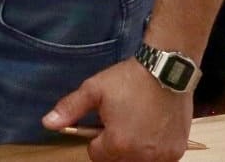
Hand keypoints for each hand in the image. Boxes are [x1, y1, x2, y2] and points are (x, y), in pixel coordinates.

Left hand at [43, 56, 192, 161]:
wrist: (166, 71)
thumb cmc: (128, 80)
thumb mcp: (94, 90)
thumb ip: (70, 109)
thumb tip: (47, 124)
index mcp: (117, 144)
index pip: (96, 155)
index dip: (96, 139)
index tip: (104, 123)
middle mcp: (141, 156)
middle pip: (117, 161)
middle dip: (114, 146)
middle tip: (120, 122)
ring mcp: (162, 156)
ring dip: (134, 150)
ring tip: (136, 125)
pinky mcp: (177, 152)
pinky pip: (158, 159)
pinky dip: (153, 151)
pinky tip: (153, 129)